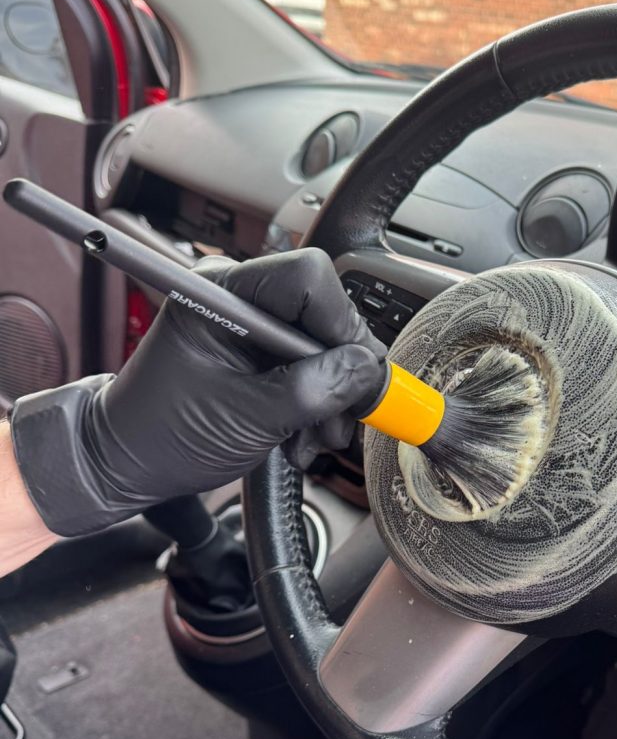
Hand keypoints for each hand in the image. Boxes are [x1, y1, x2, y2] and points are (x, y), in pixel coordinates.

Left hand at [10, 247, 386, 536]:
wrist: (128, 460)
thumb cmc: (162, 435)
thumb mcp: (246, 419)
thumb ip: (310, 391)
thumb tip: (366, 369)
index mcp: (223, 294)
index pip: (308, 278)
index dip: (340, 324)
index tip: (350, 374)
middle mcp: (241, 299)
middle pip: (325, 313)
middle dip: (340, 372)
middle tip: (337, 421)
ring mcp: (253, 326)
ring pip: (326, 345)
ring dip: (331, 397)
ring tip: (312, 440)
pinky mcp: (261, 353)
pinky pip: (312, 366)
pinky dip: (317, 404)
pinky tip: (302, 435)